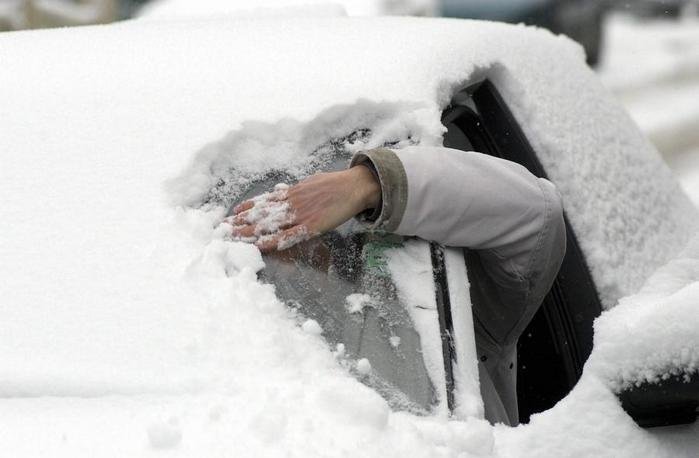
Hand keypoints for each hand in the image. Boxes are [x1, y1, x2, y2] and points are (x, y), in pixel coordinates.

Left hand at [227, 166, 380, 251]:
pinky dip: (274, 241)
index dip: (247, 207)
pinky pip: (288, 236)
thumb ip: (296, 189)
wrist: (354, 186)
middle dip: (241, 222)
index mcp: (291, 192)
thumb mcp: (311, 181)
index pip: (264, 201)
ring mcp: (300, 215)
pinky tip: (261, 245)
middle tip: (223, 228)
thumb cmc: (335, 183)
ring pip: (270, 224)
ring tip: (234, 237)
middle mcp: (291, 202)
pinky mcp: (311, 226)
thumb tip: (284, 189)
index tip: (231, 213)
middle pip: (261, 214)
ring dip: (250, 232)